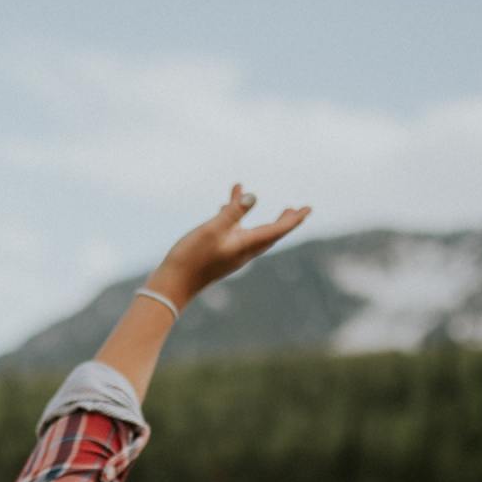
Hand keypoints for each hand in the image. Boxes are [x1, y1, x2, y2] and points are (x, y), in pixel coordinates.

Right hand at [151, 184, 310, 305]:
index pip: (277, 230)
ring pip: (248, 230)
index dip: (294, 219)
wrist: (172, 285)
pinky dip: (231, 217)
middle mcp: (242, 251)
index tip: (308, 209)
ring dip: (253, 215)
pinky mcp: (217, 253)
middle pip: (269, 233)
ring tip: (251, 199)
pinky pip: (230, 231)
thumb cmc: (192, 258)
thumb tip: (253, 196)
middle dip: (282, 220)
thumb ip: (232, 213)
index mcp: (246, 245)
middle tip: (296, 209)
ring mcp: (230, 253)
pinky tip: (222, 206)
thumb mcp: (212, 230)